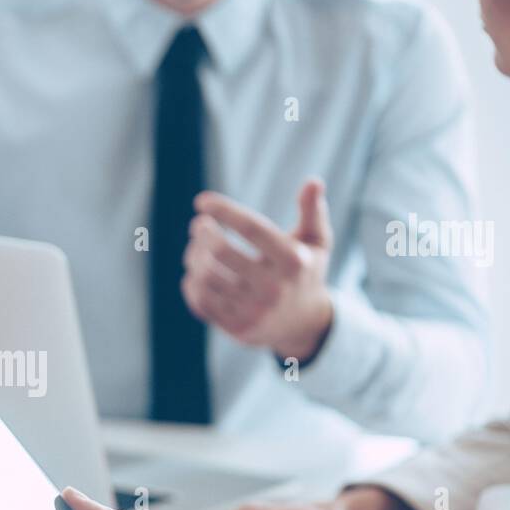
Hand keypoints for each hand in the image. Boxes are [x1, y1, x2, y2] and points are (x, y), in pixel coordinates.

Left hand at [182, 178, 333, 360]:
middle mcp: (274, 287)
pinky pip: (201, 301)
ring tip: (195, 248)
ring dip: (193, 257)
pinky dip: (191, 283)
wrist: (304, 325)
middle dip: (202, 233)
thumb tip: (314, 181)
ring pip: (205, 276)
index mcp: (293, 260)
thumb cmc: (305, 272)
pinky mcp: (238, 328)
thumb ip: (313, 212)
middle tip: (199, 226)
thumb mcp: (318, 242)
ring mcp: (254, 310)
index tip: (202, 201)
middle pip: (221, 251)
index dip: (223, 210)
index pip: (251, 228)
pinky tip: (195, 272)